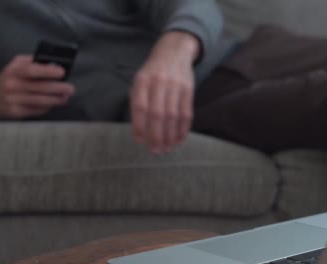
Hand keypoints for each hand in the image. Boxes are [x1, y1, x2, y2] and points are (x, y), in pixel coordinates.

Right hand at [0, 55, 75, 120]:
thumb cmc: (7, 79)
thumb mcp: (14, 66)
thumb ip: (32, 63)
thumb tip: (53, 65)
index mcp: (14, 71)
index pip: (32, 70)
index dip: (48, 71)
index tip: (62, 72)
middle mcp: (12, 85)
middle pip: (39, 87)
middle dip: (58, 88)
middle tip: (70, 89)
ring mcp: (14, 100)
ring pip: (40, 101)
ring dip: (56, 99)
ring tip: (65, 97)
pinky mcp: (16, 112)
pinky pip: (36, 110)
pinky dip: (47, 107)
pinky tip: (53, 103)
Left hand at [130, 32, 198, 153]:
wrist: (174, 50)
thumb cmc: (152, 72)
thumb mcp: (140, 80)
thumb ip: (138, 101)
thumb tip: (139, 131)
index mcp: (143, 80)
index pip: (140, 106)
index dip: (139, 126)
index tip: (139, 141)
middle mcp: (159, 82)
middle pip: (158, 114)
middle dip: (156, 136)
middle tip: (155, 151)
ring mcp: (175, 85)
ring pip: (173, 116)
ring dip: (170, 136)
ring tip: (167, 149)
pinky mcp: (189, 89)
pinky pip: (186, 113)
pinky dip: (183, 129)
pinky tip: (179, 140)